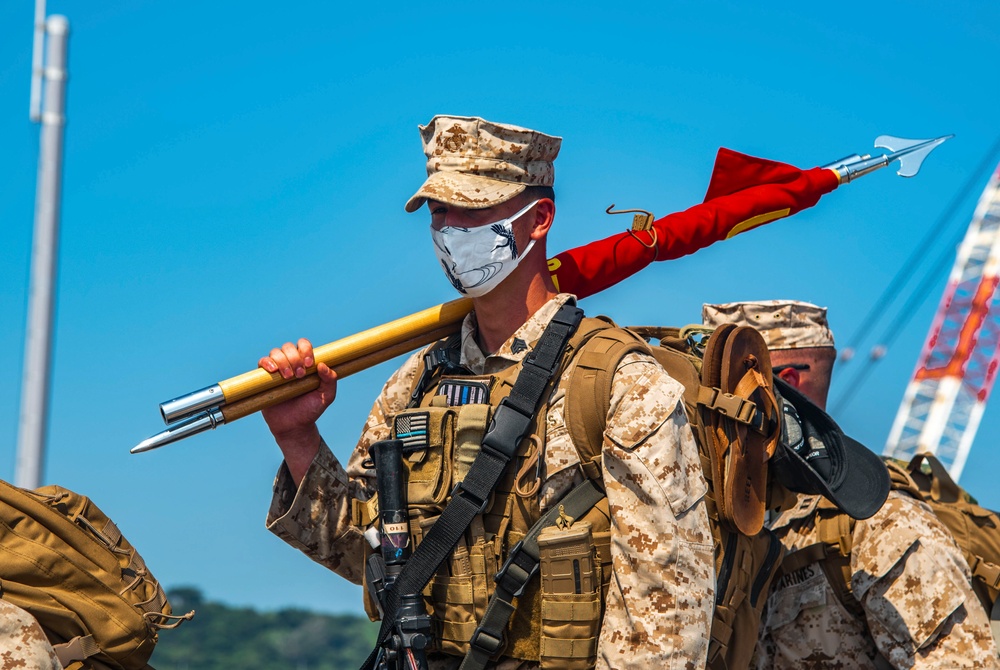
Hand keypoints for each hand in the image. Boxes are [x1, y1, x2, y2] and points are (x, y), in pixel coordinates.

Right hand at [258, 338, 337, 483]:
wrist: (294, 426)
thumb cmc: (310, 410)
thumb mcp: (326, 396)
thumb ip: (330, 380)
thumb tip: (323, 364)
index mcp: (306, 363)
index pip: (304, 345)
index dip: (306, 350)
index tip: (309, 365)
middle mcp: (291, 363)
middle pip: (289, 347)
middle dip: (295, 358)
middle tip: (300, 375)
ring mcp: (277, 370)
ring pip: (275, 352)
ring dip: (283, 361)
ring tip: (289, 377)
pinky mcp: (264, 378)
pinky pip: (262, 362)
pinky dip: (267, 363)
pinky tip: (274, 371)